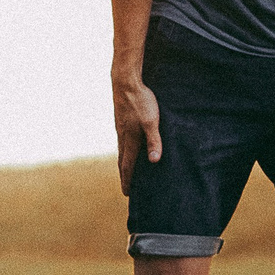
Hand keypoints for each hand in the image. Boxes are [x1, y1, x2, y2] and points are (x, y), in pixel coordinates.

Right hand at [112, 63, 160, 194]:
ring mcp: (120, 128)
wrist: (125, 81)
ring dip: (124, 163)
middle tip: (126, 188)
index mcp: (130, 139)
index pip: (128, 165)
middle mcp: (122, 136)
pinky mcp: (121, 120)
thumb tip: (154, 161)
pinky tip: (128, 148)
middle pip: (122, 161)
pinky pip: (121, 141)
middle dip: (125, 175)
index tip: (127, 193)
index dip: (128, 180)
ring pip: (121, 150)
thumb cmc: (140, 101)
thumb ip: (153, 140)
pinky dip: (124, 151)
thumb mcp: (151, 121)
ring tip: (127, 172)